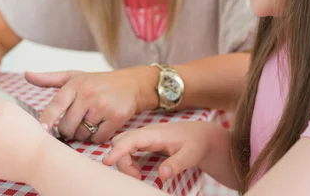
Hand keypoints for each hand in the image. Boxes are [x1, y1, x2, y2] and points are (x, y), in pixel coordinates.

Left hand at [25, 67, 157, 143]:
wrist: (131, 84)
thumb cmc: (98, 82)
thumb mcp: (74, 76)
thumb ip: (49, 79)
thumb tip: (26, 75)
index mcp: (75, 84)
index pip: (57, 104)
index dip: (47, 119)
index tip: (41, 129)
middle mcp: (88, 95)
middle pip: (67, 126)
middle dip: (68, 130)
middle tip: (73, 125)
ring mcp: (103, 107)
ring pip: (82, 134)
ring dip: (83, 134)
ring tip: (88, 123)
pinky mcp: (116, 117)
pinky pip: (98, 138)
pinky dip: (97, 137)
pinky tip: (100, 127)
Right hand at [102, 122, 221, 180]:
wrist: (202, 135)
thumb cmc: (196, 143)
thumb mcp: (190, 155)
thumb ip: (176, 164)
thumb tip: (162, 174)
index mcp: (155, 134)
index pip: (130, 139)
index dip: (117, 151)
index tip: (107, 162)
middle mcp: (146, 132)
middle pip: (121, 141)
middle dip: (120, 159)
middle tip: (136, 177)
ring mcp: (144, 135)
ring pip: (122, 144)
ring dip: (123, 160)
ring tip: (138, 175)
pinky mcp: (145, 141)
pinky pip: (128, 148)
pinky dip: (127, 159)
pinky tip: (138, 170)